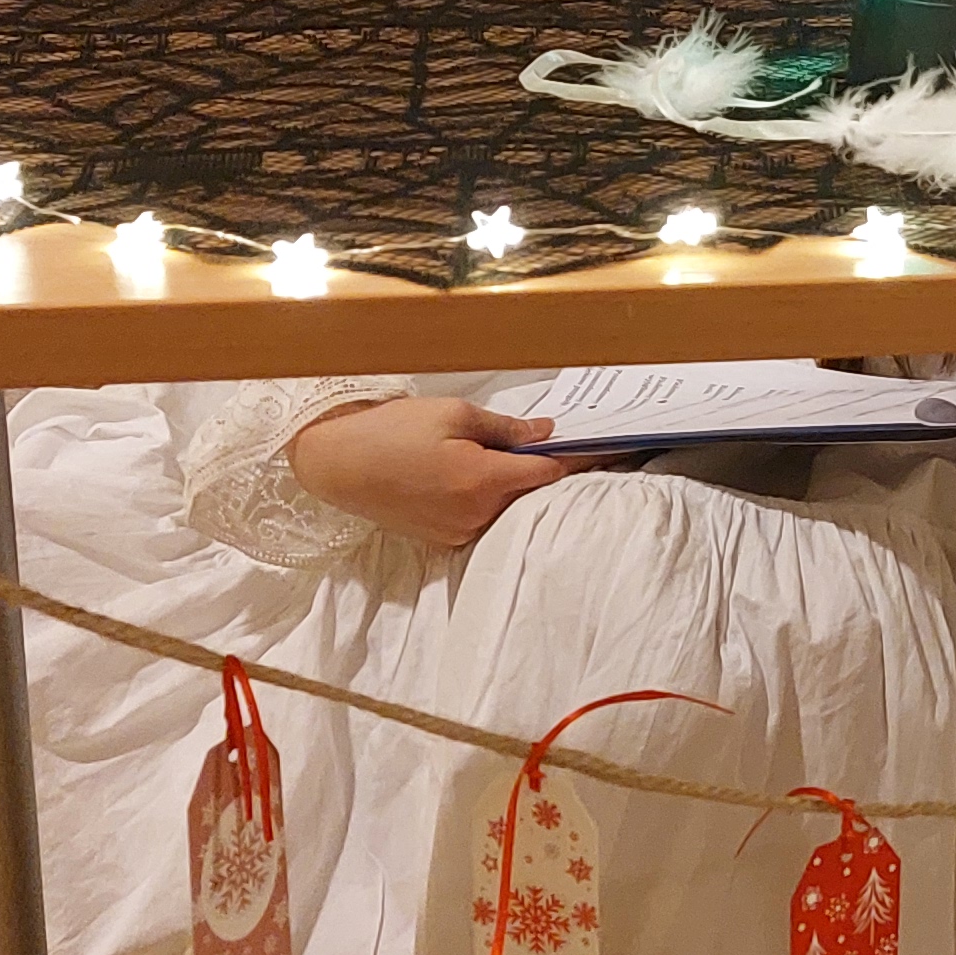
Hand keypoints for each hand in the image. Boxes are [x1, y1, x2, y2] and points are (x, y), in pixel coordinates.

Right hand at [286, 397, 583, 548]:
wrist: (336, 464)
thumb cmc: (392, 430)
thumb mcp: (453, 413)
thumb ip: (506, 427)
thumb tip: (549, 431)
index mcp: (484, 481)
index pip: (552, 471)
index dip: (585, 458)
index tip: (618, 450)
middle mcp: (478, 516)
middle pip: (532, 492)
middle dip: (548, 470)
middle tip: (568, 443)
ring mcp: (461, 533)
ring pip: (508, 507)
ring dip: (517, 486)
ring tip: (511, 457)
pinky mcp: (445, 541)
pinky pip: (484, 518)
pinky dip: (492, 500)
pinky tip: (480, 478)